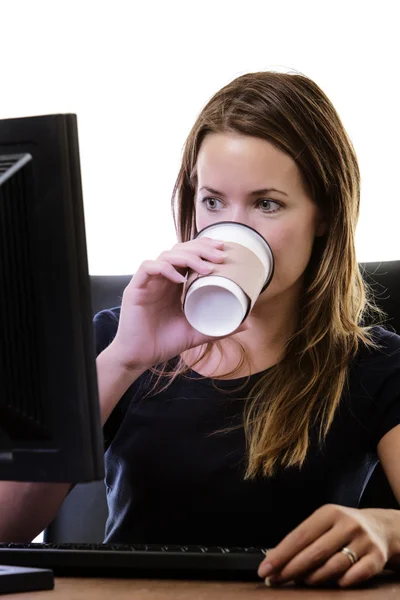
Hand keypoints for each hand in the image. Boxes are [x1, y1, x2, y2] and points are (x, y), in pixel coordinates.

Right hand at [110, 237, 247, 370]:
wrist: (140, 358)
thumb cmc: (165, 343)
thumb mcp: (197, 333)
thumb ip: (219, 327)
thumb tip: (247, 323)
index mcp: (174, 283)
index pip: (188, 254)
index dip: (204, 247)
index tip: (223, 249)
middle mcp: (161, 278)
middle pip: (179, 250)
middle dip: (201, 249)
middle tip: (220, 256)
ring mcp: (148, 282)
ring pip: (166, 255)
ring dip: (188, 257)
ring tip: (207, 268)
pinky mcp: (135, 289)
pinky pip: (148, 268)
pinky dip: (164, 268)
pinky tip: (179, 277)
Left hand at [258, 504, 394, 587]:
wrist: (381, 528)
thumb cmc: (343, 528)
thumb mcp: (323, 524)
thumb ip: (302, 539)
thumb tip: (273, 558)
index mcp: (329, 513)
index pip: (300, 535)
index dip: (281, 554)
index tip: (265, 569)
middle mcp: (347, 525)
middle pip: (315, 552)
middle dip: (291, 569)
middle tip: (275, 580)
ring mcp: (363, 541)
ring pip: (334, 566)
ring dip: (314, 578)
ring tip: (302, 582)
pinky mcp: (377, 558)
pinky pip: (356, 576)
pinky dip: (341, 582)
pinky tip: (332, 583)